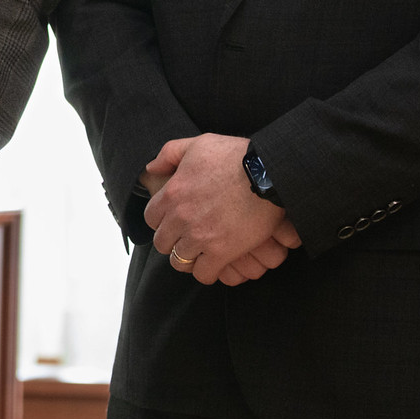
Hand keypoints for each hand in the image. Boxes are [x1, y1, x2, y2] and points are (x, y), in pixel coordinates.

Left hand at [142, 134, 286, 285]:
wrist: (268, 173)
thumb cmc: (235, 156)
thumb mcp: (198, 144)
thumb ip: (169, 154)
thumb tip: (151, 169)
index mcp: (172, 193)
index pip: (151, 218)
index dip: (162, 221)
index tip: (174, 221)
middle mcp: (180, 217)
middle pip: (162, 243)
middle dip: (172, 242)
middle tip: (187, 238)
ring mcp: (200, 237)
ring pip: (179, 261)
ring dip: (188, 258)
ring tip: (200, 253)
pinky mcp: (222, 252)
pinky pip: (203, 274)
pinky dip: (207, 272)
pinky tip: (215, 263)